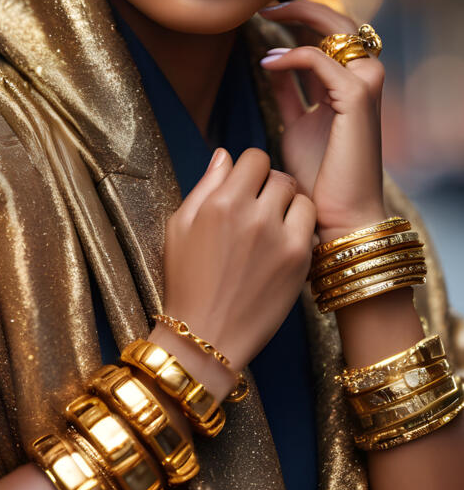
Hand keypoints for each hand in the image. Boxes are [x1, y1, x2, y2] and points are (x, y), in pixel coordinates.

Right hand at [158, 147, 315, 392]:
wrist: (205, 334)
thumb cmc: (186, 280)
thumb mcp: (180, 226)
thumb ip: (206, 185)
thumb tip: (225, 155)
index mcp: (222, 202)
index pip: (255, 157)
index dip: (250, 168)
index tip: (245, 184)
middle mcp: (254, 215)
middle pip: (279, 175)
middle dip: (268, 186)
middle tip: (257, 208)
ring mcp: (281, 238)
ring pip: (300, 196)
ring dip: (288, 205)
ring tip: (271, 226)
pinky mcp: (299, 260)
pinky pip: (310, 224)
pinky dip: (298, 228)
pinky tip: (280, 244)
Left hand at [258, 0, 386, 240]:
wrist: (337, 215)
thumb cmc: (318, 176)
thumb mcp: (296, 123)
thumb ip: (289, 90)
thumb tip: (271, 59)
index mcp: (349, 85)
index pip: (332, 34)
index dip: (301, 17)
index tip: (265, 12)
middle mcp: (362, 81)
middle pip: (341, 22)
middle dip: (303, 6)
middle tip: (267, 3)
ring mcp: (365, 88)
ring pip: (339, 30)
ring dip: (301, 18)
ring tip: (266, 17)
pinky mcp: (358, 99)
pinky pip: (323, 61)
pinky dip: (293, 55)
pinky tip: (268, 61)